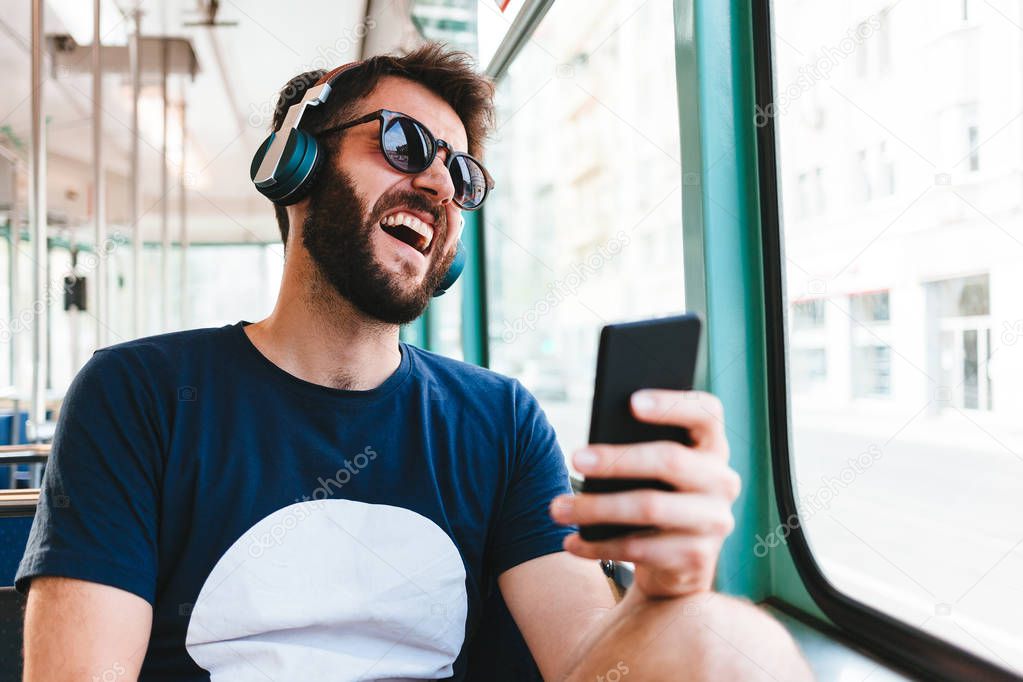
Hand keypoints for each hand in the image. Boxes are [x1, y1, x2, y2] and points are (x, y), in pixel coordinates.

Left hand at [549, 389, 739, 598]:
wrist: (677, 565)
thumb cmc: (656, 498)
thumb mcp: (655, 472)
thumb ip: (640, 449)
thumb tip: (592, 447)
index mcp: (713, 447)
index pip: (706, 413)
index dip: (672, 404)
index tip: (631, 402)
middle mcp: (722, 481)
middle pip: (671, 460)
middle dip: (617, 460)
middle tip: (575, 458)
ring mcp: (714, 521)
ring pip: (650, 508)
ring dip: (597, 508)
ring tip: (558, 508)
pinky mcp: (697, 558)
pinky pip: (640, 549)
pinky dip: (599, 545)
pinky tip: (572, 542)